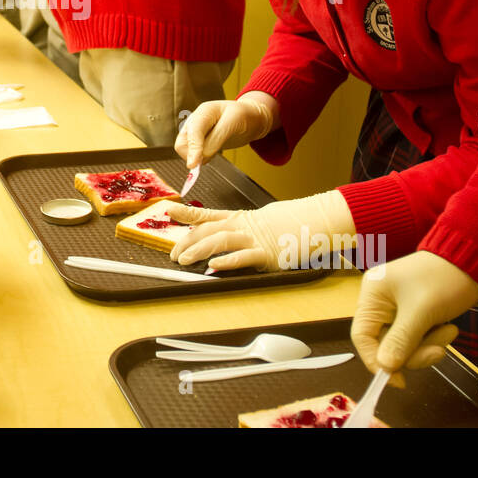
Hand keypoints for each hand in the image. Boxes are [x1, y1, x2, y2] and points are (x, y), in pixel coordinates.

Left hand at [167, 190, 355, 272]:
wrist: (309, 222)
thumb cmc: (280, 225)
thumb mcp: (252, 222)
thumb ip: (232, 228)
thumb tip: (209, 238)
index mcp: (237, 219)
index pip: (207, 216)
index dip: (187, 213)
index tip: (168, 211)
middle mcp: (241, 227)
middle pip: (209, 231)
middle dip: (188, 242)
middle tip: (174, 254)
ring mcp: (253, 239)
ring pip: (222, 241)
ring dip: (200, 250)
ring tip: (185, 260)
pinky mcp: (266, 254)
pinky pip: (244, 257)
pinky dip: (228, 262)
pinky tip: (214, 266)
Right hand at [175, 92, 276, 167]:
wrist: (252, 118)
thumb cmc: (244, 116)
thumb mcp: (233, 124)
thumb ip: (216, 139)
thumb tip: (202, 156)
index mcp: (204, 112)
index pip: (193, 132)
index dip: (193, 148)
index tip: (193, 165)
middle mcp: (195, 122)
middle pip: (181, 144)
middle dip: (193, 154)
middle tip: (211, 156)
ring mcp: (195, 133)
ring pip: (186, 152)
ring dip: (199, 157)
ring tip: (218, 148)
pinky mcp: (199, 143)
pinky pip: (194, 156)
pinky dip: (203, 158)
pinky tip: (215, 150)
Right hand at [350, 250, 477, 387]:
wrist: (473, 262)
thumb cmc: (443, 280)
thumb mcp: (421, 312)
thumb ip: (400, 341)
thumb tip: (385, 367)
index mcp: (372, 295)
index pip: (362, 336)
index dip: (376, 360)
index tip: (398, 380)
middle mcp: (380, 303)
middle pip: (385, 344)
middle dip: (414, 352)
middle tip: (438, 352)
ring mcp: (398, 309)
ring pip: (404, 345)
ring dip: (428, 345)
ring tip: (449, 332)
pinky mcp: (415, 315)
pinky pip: (417, 339)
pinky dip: (434, 339)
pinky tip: (449, 328)